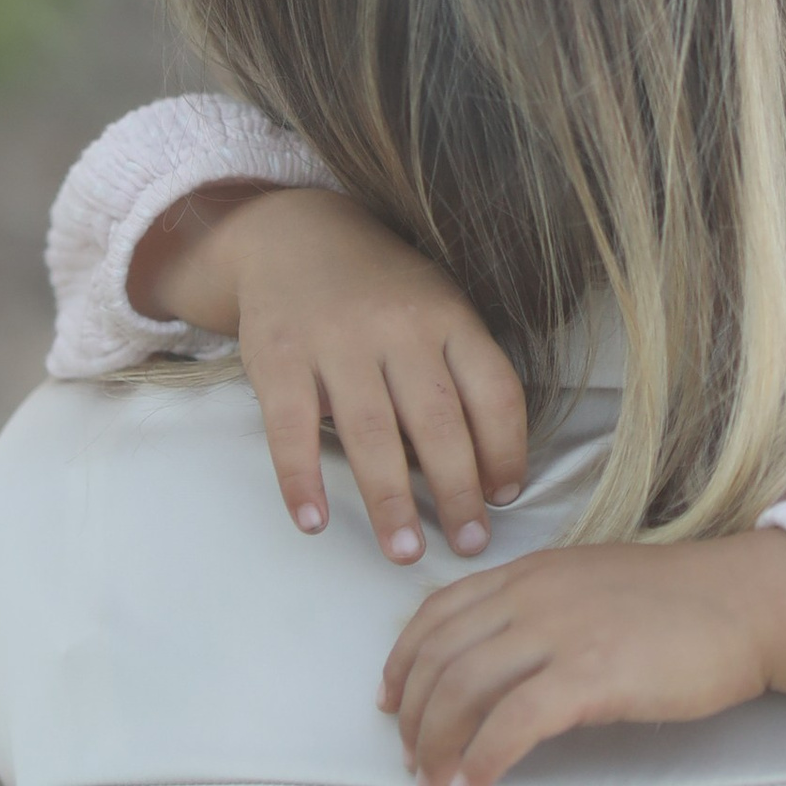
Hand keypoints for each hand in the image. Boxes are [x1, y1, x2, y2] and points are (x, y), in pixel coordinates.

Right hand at [138, 182, 527, 563]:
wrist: (293, 234)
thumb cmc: (381, 288)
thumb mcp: (436, 307)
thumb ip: (460, 372)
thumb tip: (486, 467)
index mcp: (448, 316)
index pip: (493, 391)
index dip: (507, 450)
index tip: (506, 496)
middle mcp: (397, 328)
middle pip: (438, 421)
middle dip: (457, 491)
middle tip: (470, 544)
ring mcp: (335, 342)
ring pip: (371, 433)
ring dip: (389, 501)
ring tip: (403, 551)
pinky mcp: (278, 358)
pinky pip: (291, 430)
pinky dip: (301, 480)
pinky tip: (314, 521)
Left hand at [380, 528, 785, 785]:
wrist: (748, 602)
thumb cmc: (683, 603)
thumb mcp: (593, 585)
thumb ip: (543, 609)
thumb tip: (504, 659)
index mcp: (532, 574)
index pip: (438, 612)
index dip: (402, 662)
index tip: (391, 701)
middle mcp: (534, 597)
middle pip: (438, 657)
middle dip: (413, 715)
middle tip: (414, 758)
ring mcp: (560, 633)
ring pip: (462, 689)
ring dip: (436, 744)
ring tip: (435, 781)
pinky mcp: (590, 675)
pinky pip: (511, 723)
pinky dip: (481, 759)